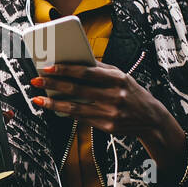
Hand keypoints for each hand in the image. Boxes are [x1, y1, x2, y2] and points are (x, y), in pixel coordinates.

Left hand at [29, 61, 185, 180]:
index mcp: (117, 78)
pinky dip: (65, 112)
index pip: (86, 72)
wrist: (151, 119)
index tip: (48, 67)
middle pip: (77, 89)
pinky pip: (81, 118)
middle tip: (36, 80)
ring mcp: (110, 112)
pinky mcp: (106, 126)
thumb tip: (74, 60)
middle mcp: (114, 95)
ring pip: (75, 107)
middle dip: (53, 84)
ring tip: (38, 98)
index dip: (65, 69)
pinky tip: (54, 108)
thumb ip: (100, 69)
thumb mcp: (122, 76)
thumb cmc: (132, 93)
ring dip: (53, 103)